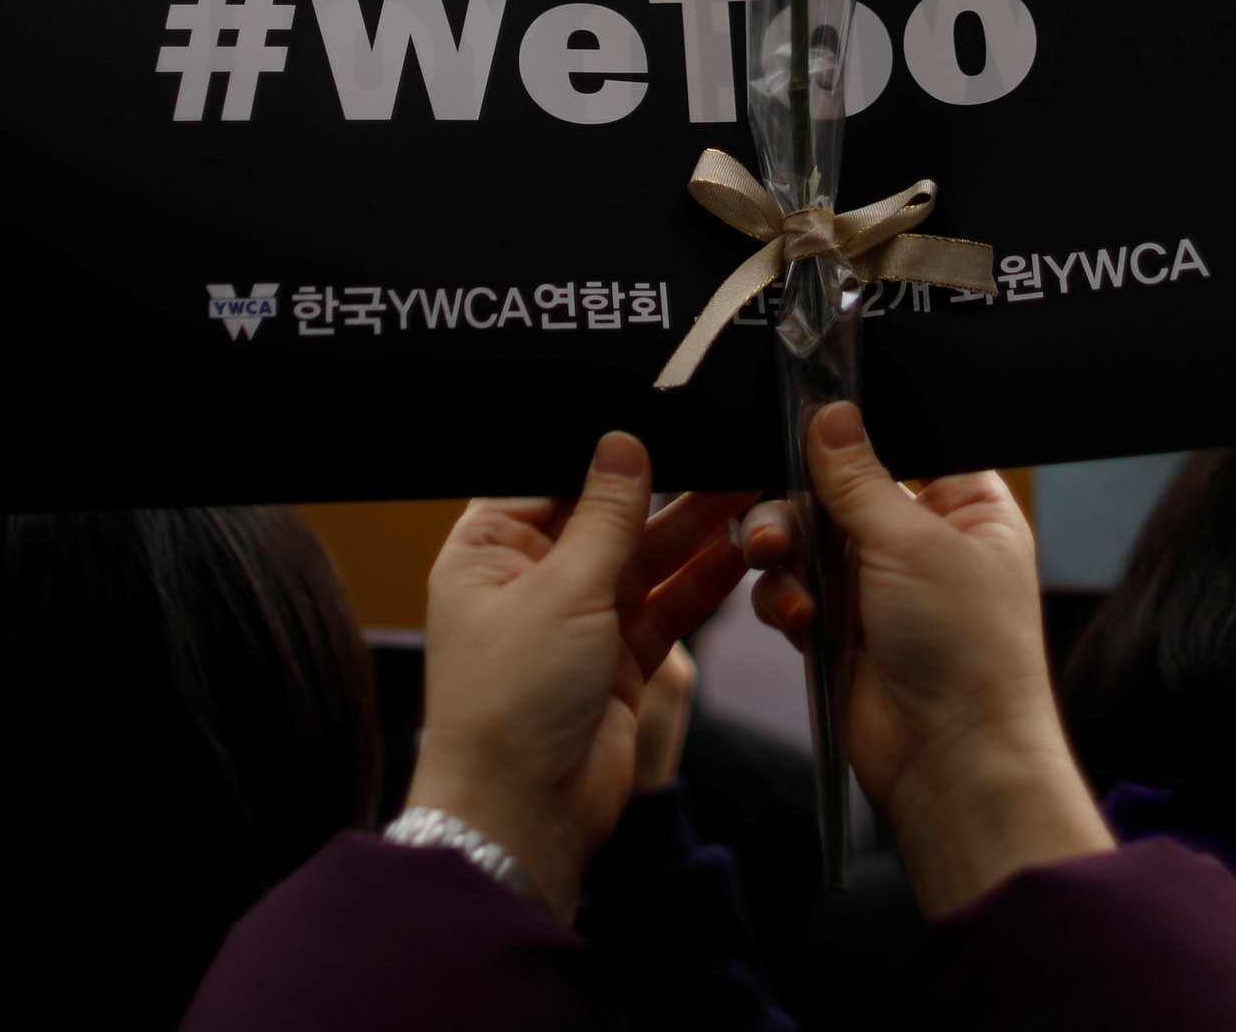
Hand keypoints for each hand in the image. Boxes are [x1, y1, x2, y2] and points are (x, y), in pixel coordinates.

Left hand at [406, 434, 753, 919]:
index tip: (661, 421)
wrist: (526, 814)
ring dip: (694, 531)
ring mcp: (577, 623)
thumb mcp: (561, 588)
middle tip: (724, 452)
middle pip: (606, 517)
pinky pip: (666, 608)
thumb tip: (622, 443)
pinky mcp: (618, 663)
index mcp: (487, 550)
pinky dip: (702, 583)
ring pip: (644, 561)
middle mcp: (530, 581)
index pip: (549, 478)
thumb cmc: (511, 701)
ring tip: (749, 490)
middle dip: (665, 490)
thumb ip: (604, 514)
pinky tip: (741, 550)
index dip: (604, 453)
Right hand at [744, 401, 1110, 915]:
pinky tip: (800, 622)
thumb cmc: (967, 651)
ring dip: (782, 547)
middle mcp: (920, 539)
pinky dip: (784, 599)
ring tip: (776, 560)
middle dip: (800, 499)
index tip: (807, 417)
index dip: (855, 431)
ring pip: (804, 536)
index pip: (903, 440)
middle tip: (781, 515)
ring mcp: (877, 585)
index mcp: (964, 505)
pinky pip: (790, 590)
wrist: (951, 761)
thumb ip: (859, 476)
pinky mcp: (840, 628)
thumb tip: (830, 411)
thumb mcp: (914, 542)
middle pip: (837, 487)